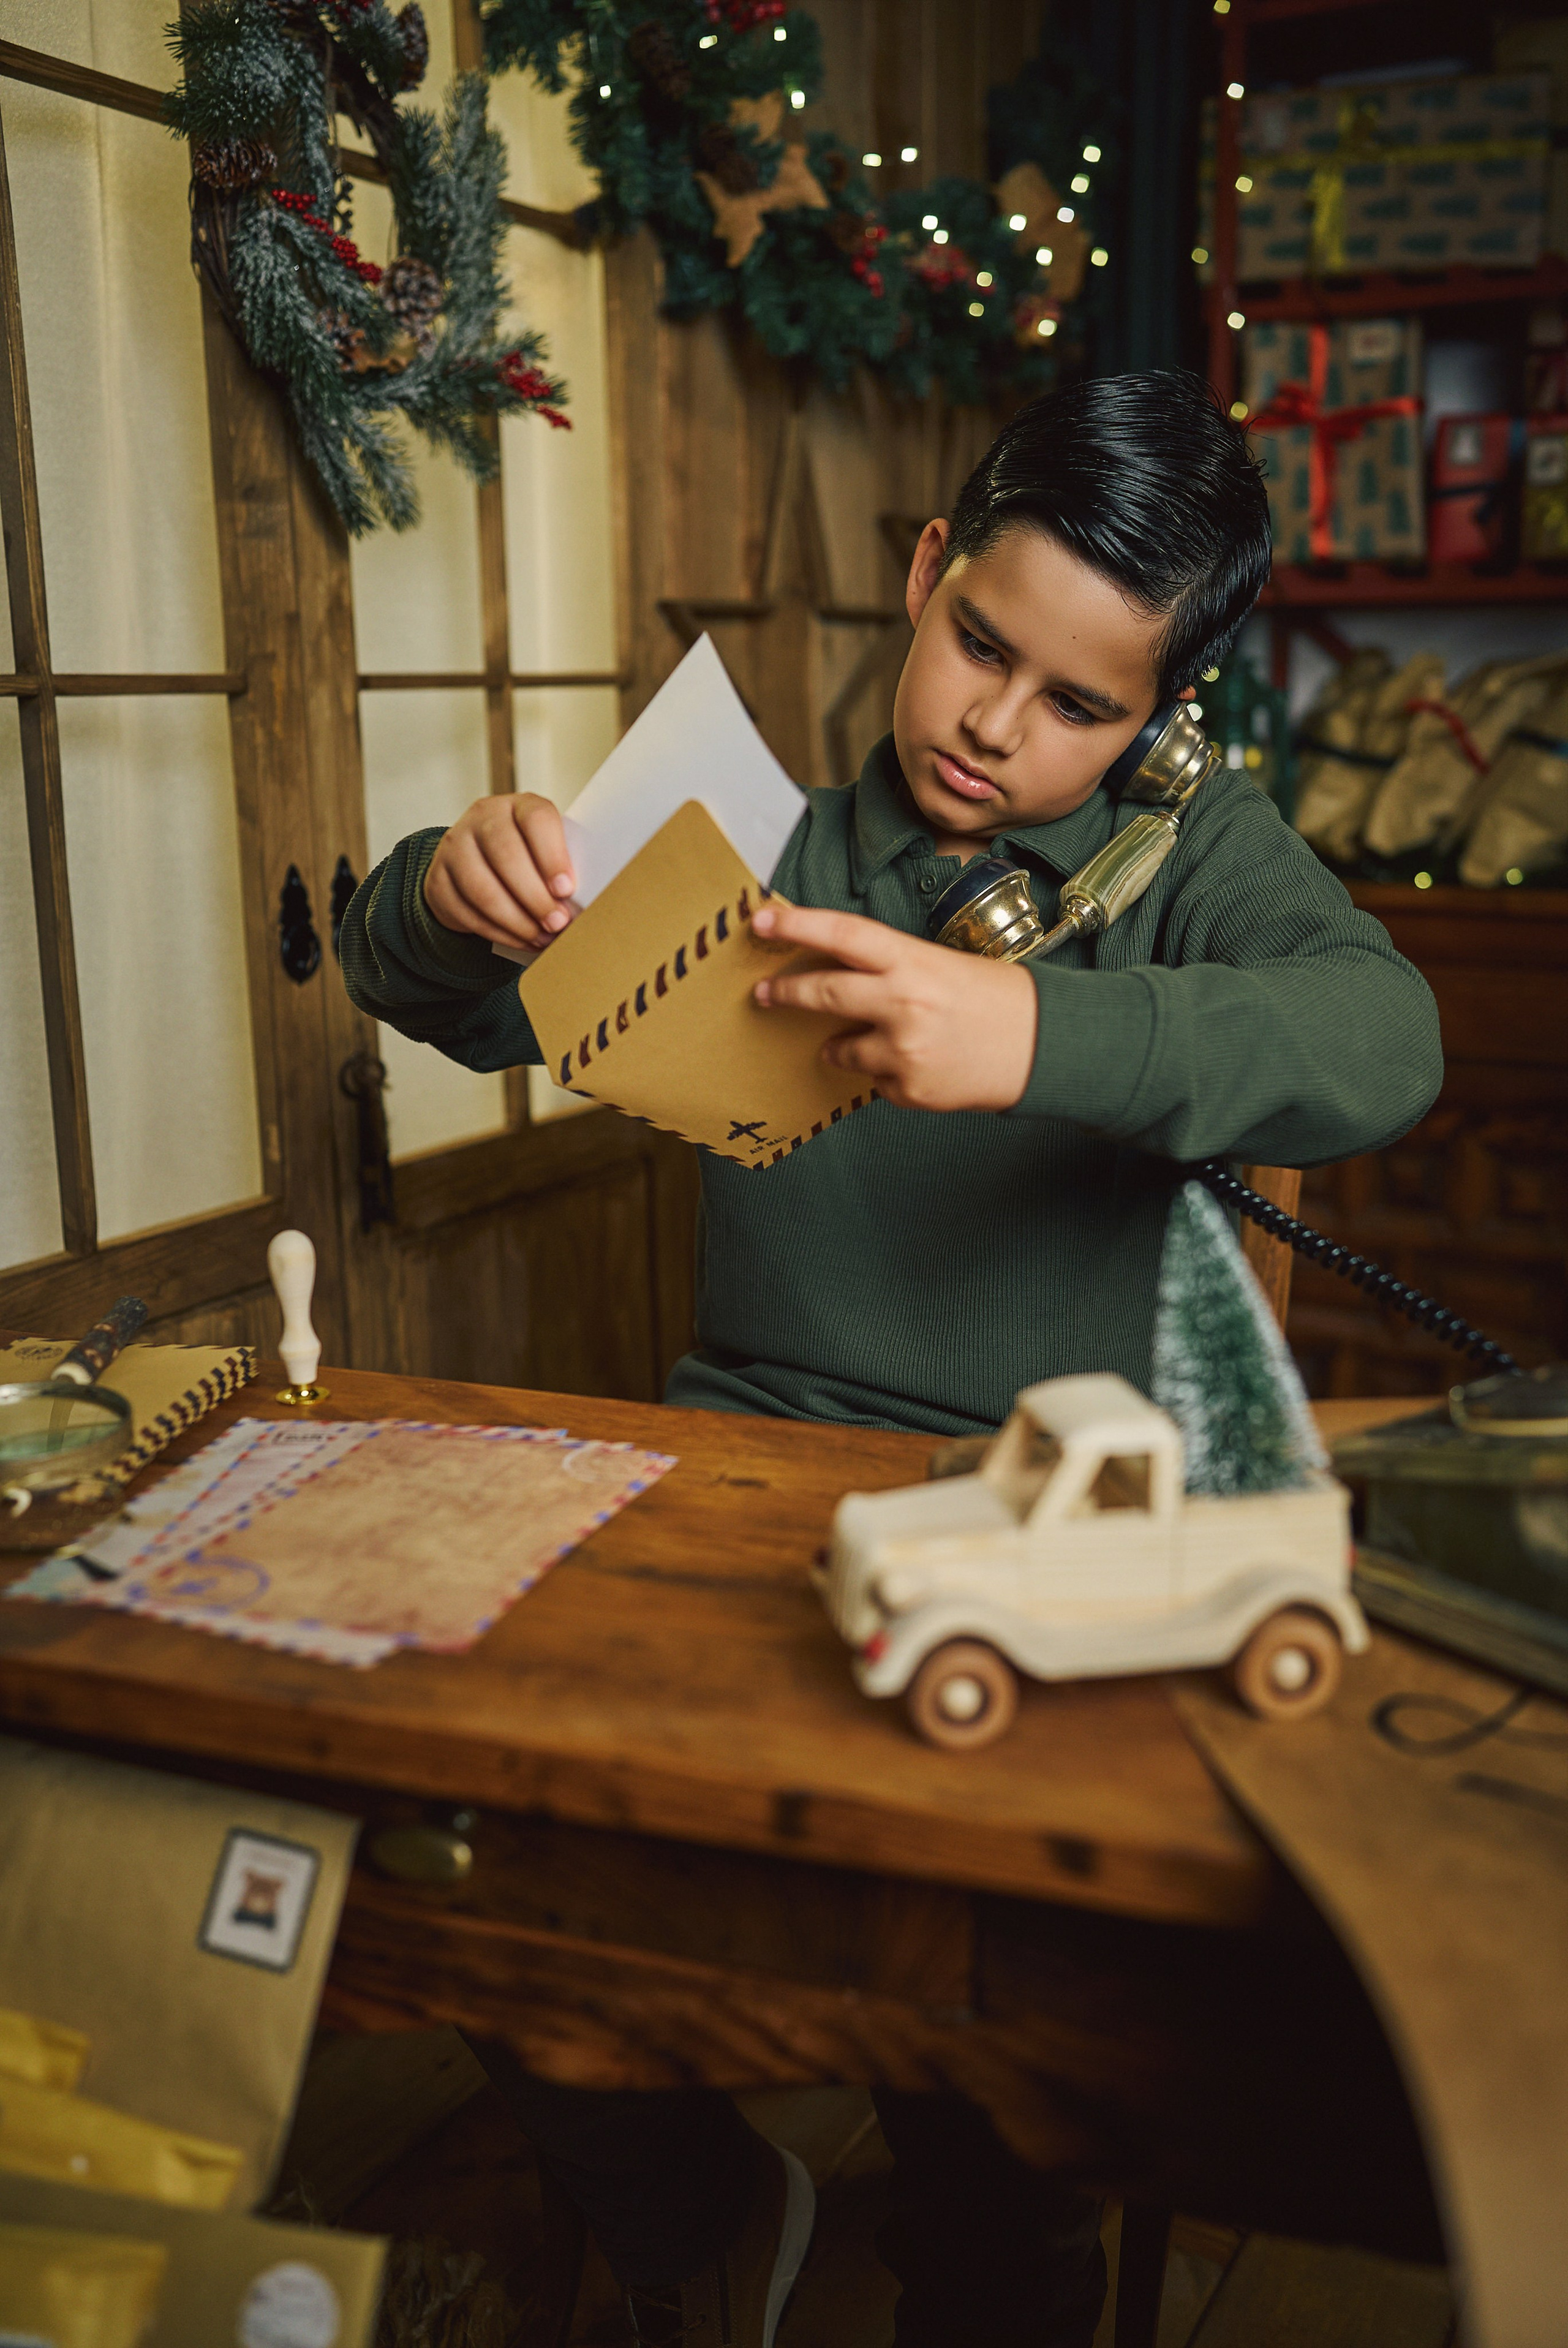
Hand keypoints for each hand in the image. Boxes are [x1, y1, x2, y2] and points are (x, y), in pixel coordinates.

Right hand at [423, 793, 576, 950]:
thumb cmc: (526, 857)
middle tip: (558, 923)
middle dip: (535, 897)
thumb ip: (560, 866)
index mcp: (518, 806)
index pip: (536, 819)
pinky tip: (521, 940)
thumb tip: (580, 905)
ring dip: (517, 921)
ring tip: (542, 937)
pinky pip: (467, 912)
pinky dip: (498, 932)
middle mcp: (482, 818)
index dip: (552, 856)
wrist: (475, 862)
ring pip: (483, 889)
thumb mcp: (545, 850)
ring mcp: (455, 846)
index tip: (567, 889)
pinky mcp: (438, 878)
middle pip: (506, 855)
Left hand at [751, 903, 1037, 1111]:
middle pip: (824, 992)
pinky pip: (874, 1082)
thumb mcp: (943, 966)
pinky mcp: (909, 1089)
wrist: (1045, 1048)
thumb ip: (891, 970)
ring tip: (869, 1041)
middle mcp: (904, 1002)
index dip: (796, 924)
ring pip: (840, 1049)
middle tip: (763, 993)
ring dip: (840, 1046)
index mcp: (914, 961)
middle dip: (786, 992)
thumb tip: (838, 974)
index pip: (843, 934)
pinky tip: (919, 1064)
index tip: (760, 920)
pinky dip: (885, 1074)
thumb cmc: (997, 1000)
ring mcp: (904, 1049)